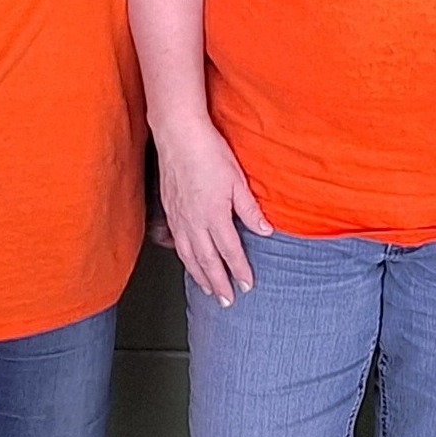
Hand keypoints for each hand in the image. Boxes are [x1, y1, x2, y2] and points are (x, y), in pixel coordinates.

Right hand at [154, 120, 272, 304]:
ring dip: (200, 275)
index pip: (230, 251)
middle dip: (219, 283)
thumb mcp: (237, 180)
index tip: (247, 285)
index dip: (239, 270)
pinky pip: (178, 244)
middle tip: (227, 301)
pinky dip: (185, 259)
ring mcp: (179, 218)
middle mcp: (194, 222)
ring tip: (209, 290)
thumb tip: (265, 231)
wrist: (178, 135)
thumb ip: (250, 209)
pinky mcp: (170, 211)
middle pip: (207, 261)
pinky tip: (189, 262)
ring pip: (189, 256)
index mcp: (214, 215)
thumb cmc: (209, 152)